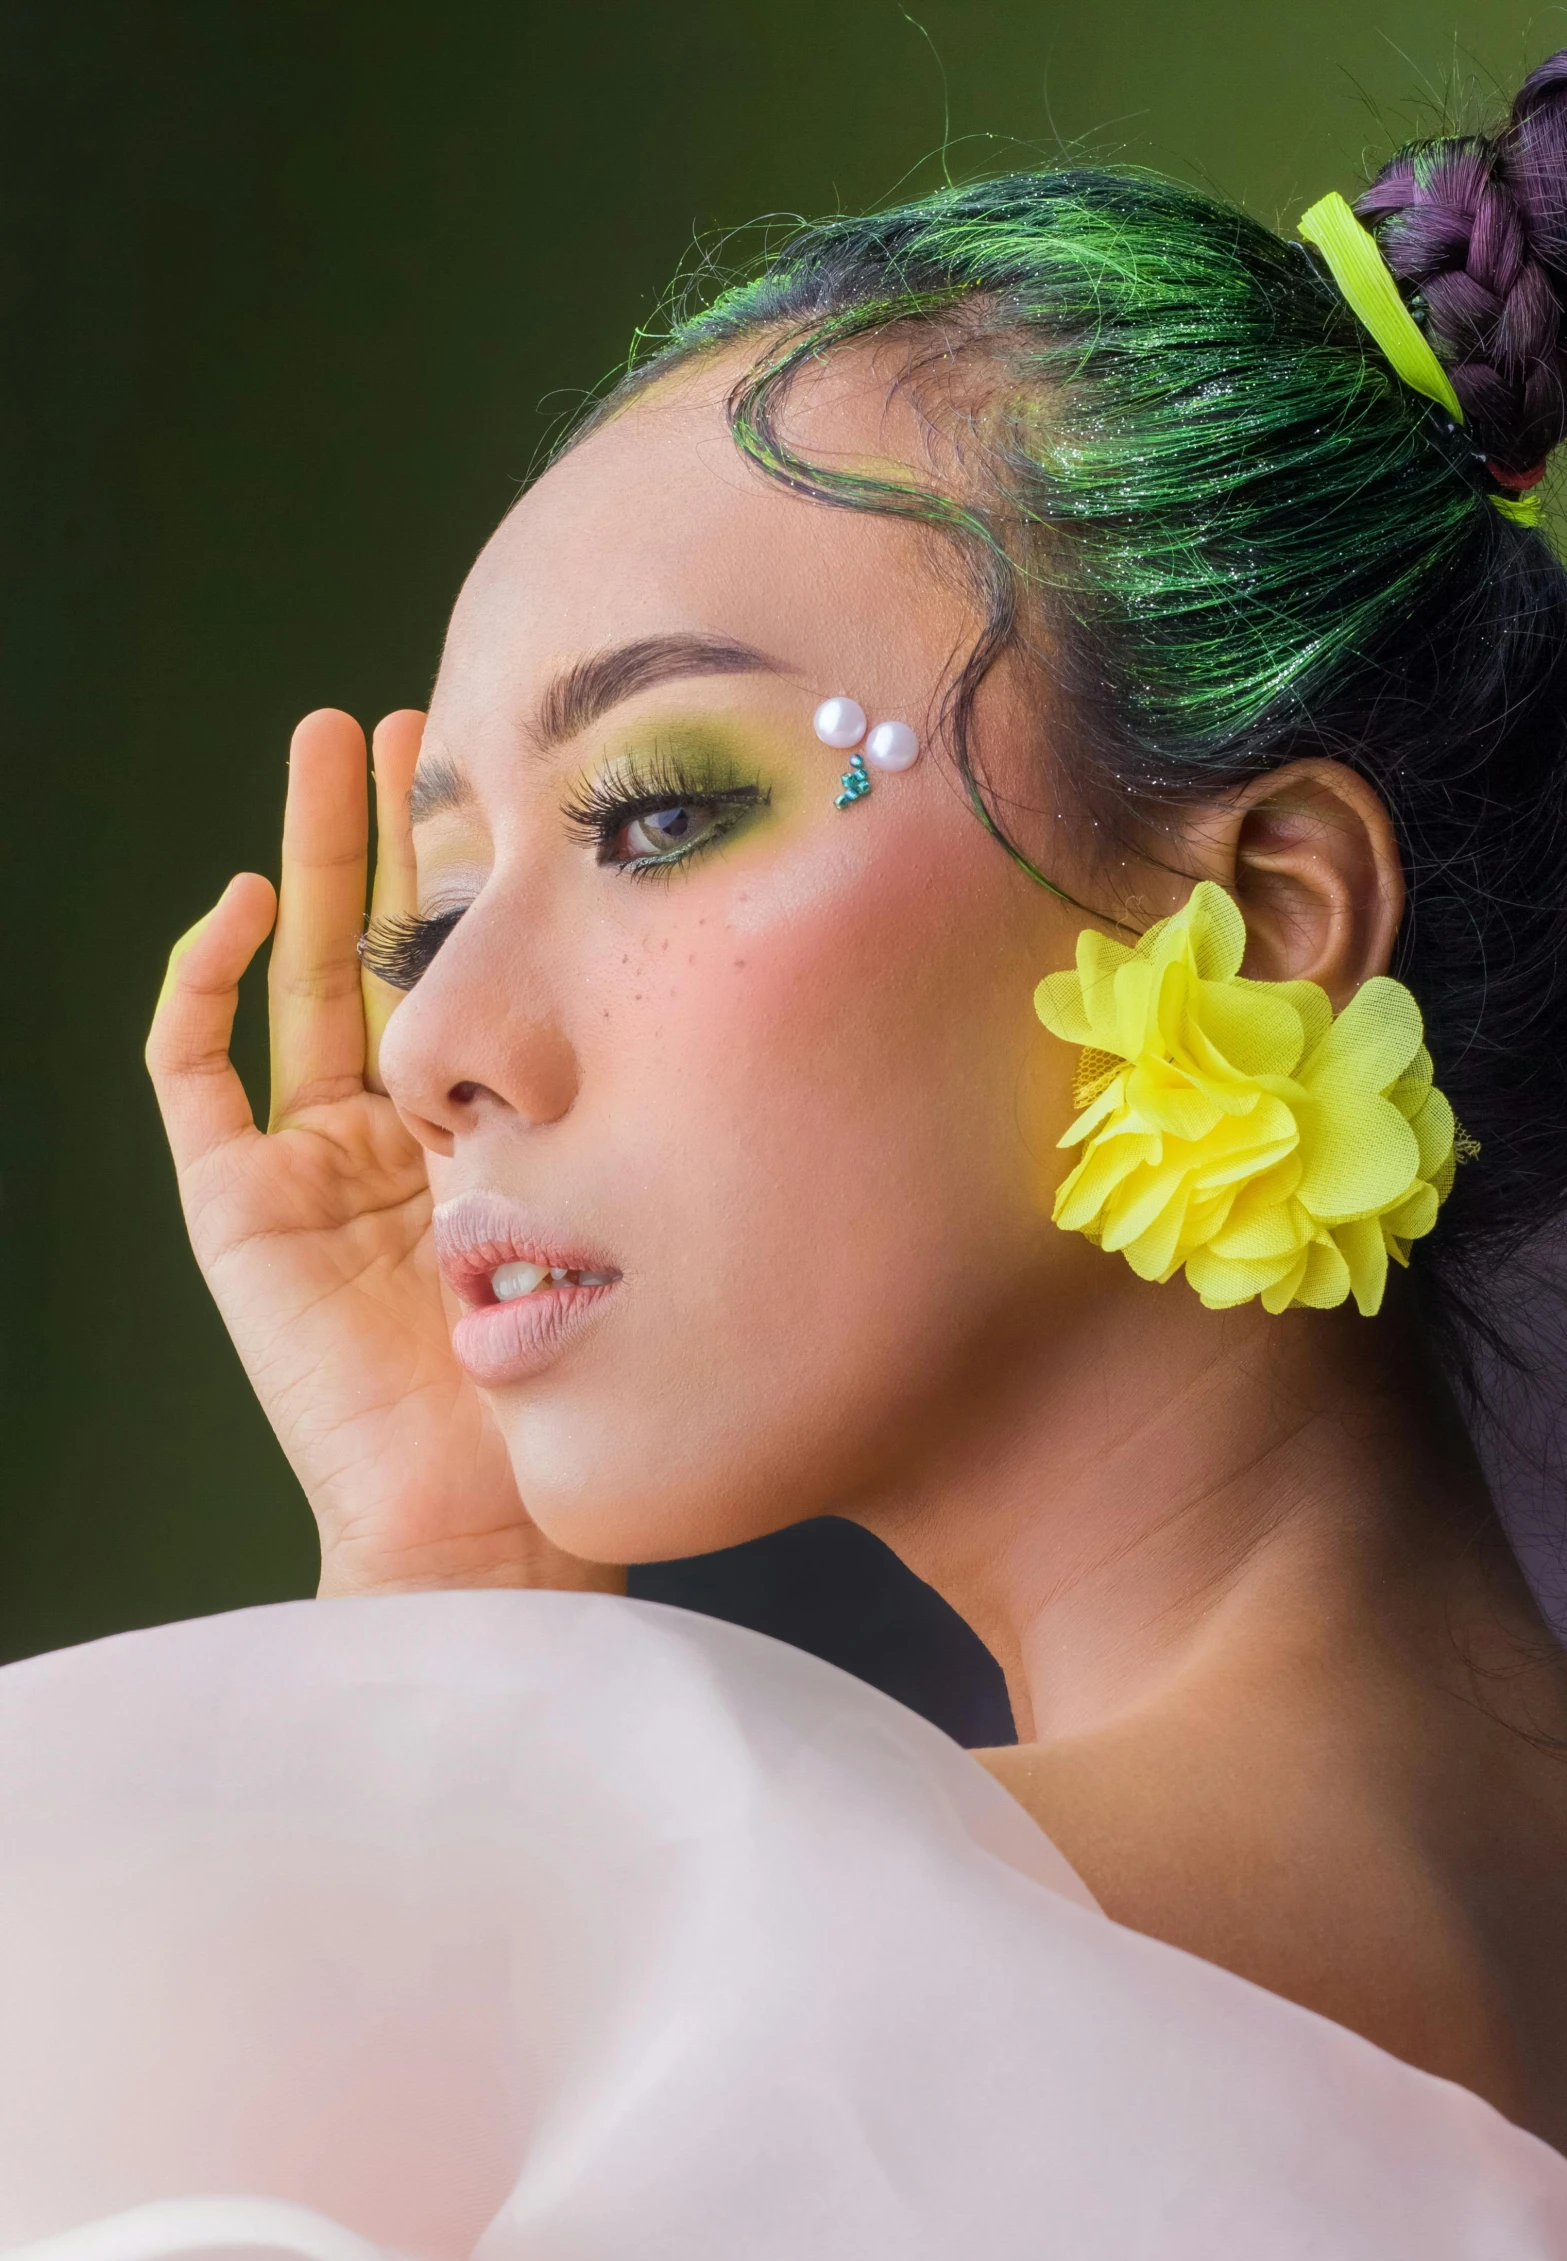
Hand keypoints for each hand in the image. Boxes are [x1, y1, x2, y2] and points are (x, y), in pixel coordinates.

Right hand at [146, 708, 620, 1597]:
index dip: (476, 878)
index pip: (466, 974)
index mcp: (480, 1131)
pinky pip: (191, 1072)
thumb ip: (632, 1107)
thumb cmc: (580, 1373)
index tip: (520, 782)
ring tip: (329, 749)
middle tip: (411, 721)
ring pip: (293, 976)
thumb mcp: (614, 1198)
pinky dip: (202, 982)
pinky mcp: (234, 1205)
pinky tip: (248, 901)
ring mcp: (305, 1165)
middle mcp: (388, 1133)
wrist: (488, 1508)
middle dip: (387, 836)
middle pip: (377, 947)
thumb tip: (728, 963)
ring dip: (306, 863)